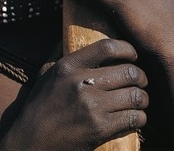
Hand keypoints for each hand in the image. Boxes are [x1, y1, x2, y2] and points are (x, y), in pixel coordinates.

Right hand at [0, 39, 147, 150]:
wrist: (31, 142)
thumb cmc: (39, 106)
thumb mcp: (45, 73)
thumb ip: (58, 51)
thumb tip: (69, 32)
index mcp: (69, 66)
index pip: (107, 47)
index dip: (127, 48)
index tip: (133, 54)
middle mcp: (82, 83)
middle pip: (128, 72)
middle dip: (140, 76)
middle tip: (140, 81)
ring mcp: (92, 107)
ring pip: (135, 96)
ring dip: (142, 98)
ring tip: (139, 100)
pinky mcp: (100, 129)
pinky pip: (134, 118)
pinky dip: (139, 118)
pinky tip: (134, 117)